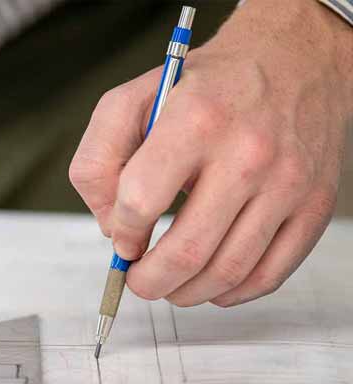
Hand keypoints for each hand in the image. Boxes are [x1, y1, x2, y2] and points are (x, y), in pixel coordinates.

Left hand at [70, 0, 352, 306]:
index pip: (140, 200)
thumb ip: (99, 159)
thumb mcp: (134, 100)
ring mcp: (286, 184)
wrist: (294, 59)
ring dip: (186, 293)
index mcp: (195, 120)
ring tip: (169, 286)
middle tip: (138, 281)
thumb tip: (110, 226)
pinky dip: (231, 293)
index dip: (122, 233)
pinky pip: (269, 275)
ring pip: (227, 271)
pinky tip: (211, 283)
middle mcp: (247, 153)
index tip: (123, 239)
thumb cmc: (208, 87)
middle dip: (149, 281)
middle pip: (186, 251)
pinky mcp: (314, 206)